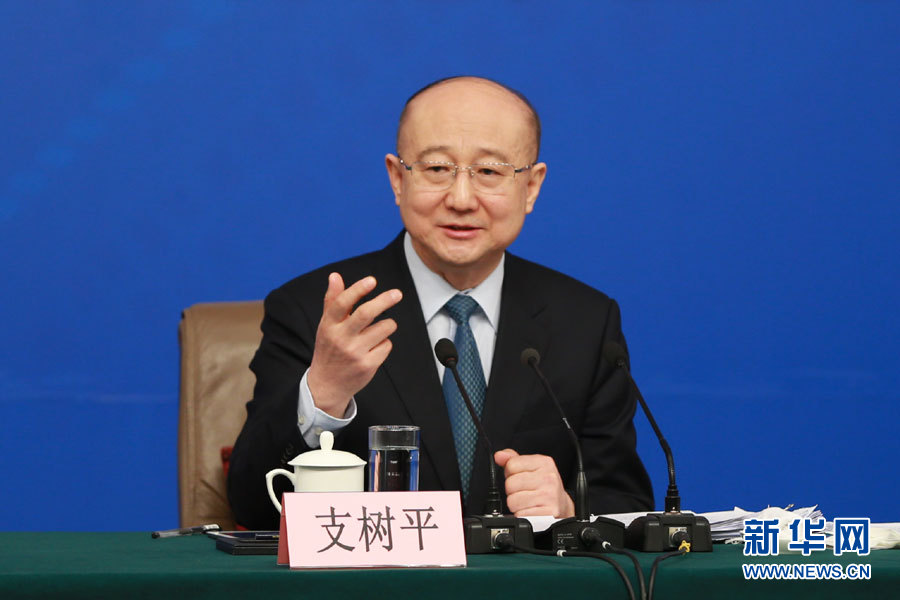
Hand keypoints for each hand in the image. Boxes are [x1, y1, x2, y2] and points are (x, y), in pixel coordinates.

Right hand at [307, 273, 401, 416]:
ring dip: (388, 324)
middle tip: (397, 293)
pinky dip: (385, 343)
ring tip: (382, 328)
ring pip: (383, 328)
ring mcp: (355, 353)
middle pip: (366, 314)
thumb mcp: (326, 326)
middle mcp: (341, 339)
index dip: (357, 290)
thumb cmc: (329, 350)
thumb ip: (333, 301)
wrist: (327, 385)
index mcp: (328, 326)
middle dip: (384, 300)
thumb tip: (335, 276)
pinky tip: (375, 348)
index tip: (372, 280)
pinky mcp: (367, 365)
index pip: (342, 304)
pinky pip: (386, 345)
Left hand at [494, 448, 574, 517]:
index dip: (511, 474)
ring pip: (512, 501)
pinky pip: (520, 514)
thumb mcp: (531, 468)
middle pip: (510, 484)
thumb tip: (499, 456)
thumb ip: (513, 459)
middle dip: (512, 491)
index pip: (511, 465)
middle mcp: (548, 478)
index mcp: (544, 463)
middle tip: (523, 492)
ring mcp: (549, 496)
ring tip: (527, 502)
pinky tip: (530, 510)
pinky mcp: (547, 513)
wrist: (561, 505)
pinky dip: (522, 515)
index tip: (520, 478)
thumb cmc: (543, 486)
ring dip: (516, 505)